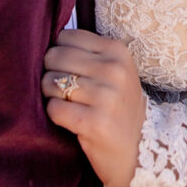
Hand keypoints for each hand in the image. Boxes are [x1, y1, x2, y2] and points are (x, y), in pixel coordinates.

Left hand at [42, 29, 145, 186]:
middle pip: (55, 56)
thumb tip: (47, 42)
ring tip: (65, 103)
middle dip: (50, 72)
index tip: (65, 68)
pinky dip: (54, 114)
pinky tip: (68, 119)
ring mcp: (106, 97)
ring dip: (50, 94)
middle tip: (61, 88)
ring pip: (51, 82)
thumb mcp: (115, 71)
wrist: (139, 150)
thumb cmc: (118, 106)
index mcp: (117, 51)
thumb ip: (88, 53)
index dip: (58, 52)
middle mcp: (114, 70)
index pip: (66, 36)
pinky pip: (54, 108)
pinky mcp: (95, 123)